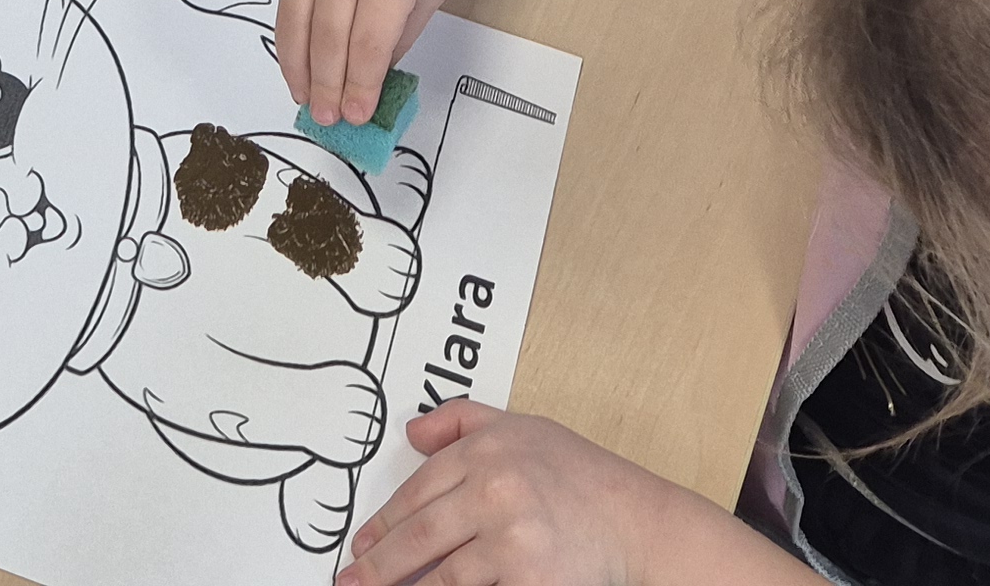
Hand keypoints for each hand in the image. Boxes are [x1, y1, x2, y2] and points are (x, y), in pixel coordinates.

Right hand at [277, 0, 464, 124]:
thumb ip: (399, 34)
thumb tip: (368, 79)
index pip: (366, 48)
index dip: (359, 89)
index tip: (355, 117)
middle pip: (326, 40)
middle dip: (326, 87)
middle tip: (325, 118)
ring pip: (294, 20)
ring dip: (297, 66)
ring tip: (303, 96)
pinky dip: (290, 27)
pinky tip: (295, 52)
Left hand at [341, 405, 690, 585]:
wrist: (638, 521)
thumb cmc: (582, 476)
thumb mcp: (523, 427)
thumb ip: (462, 421)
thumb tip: (411, 432)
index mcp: (488, 449)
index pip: (419, 490)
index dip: (384, 523)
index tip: (362, 545)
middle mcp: (496, 488)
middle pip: (419, 535)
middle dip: (379, 566)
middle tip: (352, 581)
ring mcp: (512, 538)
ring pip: (441, 576)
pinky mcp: (529, 580)